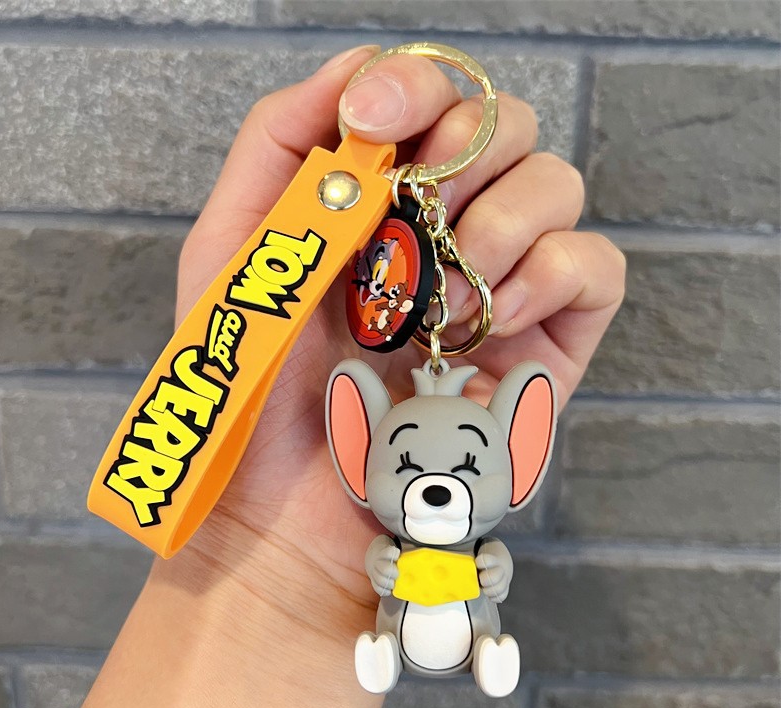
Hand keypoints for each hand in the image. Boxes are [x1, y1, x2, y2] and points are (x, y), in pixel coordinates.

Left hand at [160, 45, 624, 631]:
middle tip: (414, 213)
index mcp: (379, 204)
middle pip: (503, 125)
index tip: (373, 125)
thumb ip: (278, 149)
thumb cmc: (254, 392)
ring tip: (443, 292)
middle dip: (463, 150)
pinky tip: (488, 316)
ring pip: (557, 183)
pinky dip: (551, 270)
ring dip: (501, 218)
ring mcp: (501, 287)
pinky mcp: (546, 345)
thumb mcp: (234, 254)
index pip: (429, 99)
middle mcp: (446, 234)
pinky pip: (595, 265)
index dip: (414, 85)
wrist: (287, 513)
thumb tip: (353, 71)